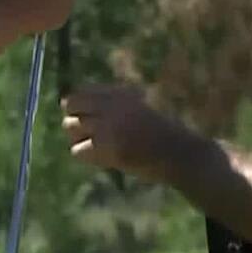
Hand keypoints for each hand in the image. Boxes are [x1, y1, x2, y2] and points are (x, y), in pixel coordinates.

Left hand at [60, 83, 192, 183]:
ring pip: (70, 128)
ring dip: (79, 138)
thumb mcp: (138, 107)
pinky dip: (87, 156)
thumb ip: (112, 103)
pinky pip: (78, 151)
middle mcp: (112, 106)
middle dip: (75, 120)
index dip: (77, 106)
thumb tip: (69, 103)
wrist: (182, 155)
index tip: (82, 117)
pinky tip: (103, 160)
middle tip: (87, 134)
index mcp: (120, 94)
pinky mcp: (109, 149)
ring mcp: (109, 127)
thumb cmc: (163, 133)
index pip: (80, 92)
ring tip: (97, 147)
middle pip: (70, 106)